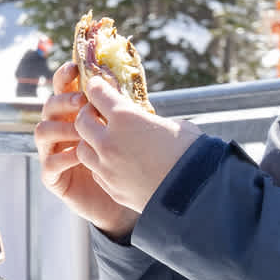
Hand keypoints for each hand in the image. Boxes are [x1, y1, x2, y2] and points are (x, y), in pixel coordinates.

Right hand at [36, 62, 136, 238]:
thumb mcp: (122, 131)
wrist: (121, 199)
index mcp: (73, 114)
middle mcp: (59, 130)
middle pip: (48, 106)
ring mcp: (52, 153)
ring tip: (82, 132)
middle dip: (63, 101)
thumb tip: (125, 83)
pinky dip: (64, 157)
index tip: (75, 68)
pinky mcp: (52, 177)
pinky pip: (50, 163)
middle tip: (81, 102)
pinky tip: (81, 155)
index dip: (64, 77)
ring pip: (42, 131)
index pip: (63, 89)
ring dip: (61, 127)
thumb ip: (118, 109)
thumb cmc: (123, 161)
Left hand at [71, 72, 201, 217]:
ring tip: (105, 142)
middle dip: (87, 115)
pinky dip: (100, 165)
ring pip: (83, 149)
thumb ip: (149, 120)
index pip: (97, 93)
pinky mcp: (112, 188)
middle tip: (98, 114)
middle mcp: (109, 142)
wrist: (197, 194)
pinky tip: (114, 163)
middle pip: (82, 121)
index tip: (98, 86)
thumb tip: (144, 122)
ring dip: (90, 142)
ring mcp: (107, 168)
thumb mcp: (172, 125)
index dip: (97, 87)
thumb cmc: (191, 153)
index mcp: (125, 118)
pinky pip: (96, 172)